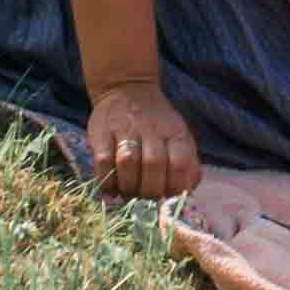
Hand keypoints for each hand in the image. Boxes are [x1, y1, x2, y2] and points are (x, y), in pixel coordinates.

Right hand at [86, 85, 201, 203]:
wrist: (127, 89)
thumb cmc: (157, 124)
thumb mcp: (179, 137)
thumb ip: (188, 164)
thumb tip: (187, 192)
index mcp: (175, 133)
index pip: (181, 163)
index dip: (175, 187)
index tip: (167, 198)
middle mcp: (151, 129)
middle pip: (153, 165)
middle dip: (150, 190)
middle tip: (146, 200)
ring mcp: (125, 129)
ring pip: (127, 163)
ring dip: (128, 186)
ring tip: (128, 193)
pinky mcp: (101, 133)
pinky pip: (102, 161)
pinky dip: (106, 180)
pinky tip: (111, 187)